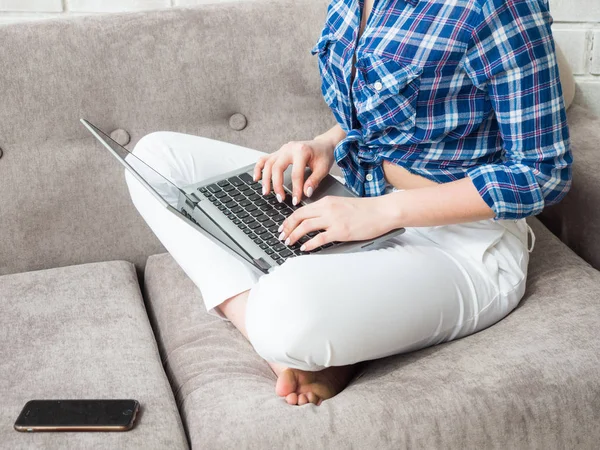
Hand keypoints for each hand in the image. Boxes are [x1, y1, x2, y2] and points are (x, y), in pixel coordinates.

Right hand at [253, 138, 334, 204]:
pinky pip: (264, 159)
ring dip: (266, 179)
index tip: (295, 201)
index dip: (295, 189)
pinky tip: (257, 179)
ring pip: (268, 164)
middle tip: (280, 198)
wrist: (322, 144)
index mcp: (301, 151)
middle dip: (277, 185)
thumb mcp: (323, 168)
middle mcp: (289, 148)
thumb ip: (314, 181)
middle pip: (277, 168)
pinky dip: (258, 168)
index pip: (296, 174)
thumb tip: (306, 193)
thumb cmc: (323, 155)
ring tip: (266, 192)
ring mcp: (282, 149)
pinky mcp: (278, 152)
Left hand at [277, 195, 395, 251]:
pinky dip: (309, 244)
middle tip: (282, 236)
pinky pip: (319, 238)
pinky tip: (304, 248)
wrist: (382, 211)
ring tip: (289, 242)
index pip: (301, 210)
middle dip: (287, 228)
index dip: (289, 220)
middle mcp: (327, 209)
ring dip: (294, 235)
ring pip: (305, 227)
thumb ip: (327, 211)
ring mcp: (333, 220)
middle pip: (299, 217)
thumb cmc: (365, 210)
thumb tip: (314, 221)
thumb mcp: (341, 205)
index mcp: (327, 201)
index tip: (284, 227)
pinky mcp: (341, 231)